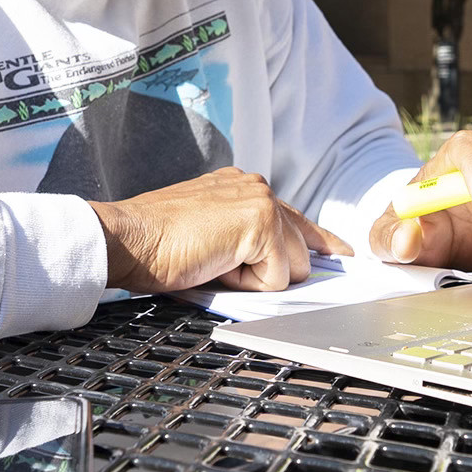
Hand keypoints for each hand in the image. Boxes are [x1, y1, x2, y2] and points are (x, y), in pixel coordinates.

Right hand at [90, 168, 352, 293]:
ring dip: (255, 279)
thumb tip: (283, 269)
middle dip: (267, 272)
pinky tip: (217, 264)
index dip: (319, 242)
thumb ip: (246, 240)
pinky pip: (277, 277)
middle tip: (219, 264)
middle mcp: (257, 187)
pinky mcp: (260, 223)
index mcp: (244, 187)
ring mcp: (261, 201)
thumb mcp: (212, 236)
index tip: (341, 254)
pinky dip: (247, 284)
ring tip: (214, 262)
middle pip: (301, 249)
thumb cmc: (158, 245)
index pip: (296, 219)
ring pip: (292, 265)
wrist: (130, 239)